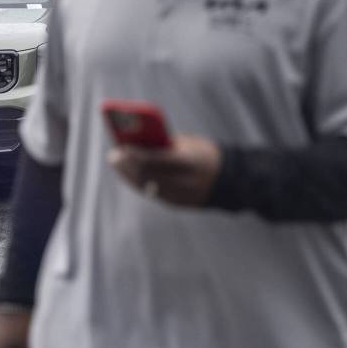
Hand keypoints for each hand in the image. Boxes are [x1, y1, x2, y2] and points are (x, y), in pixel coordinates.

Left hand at [108, 135, 222, 208]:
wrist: (232, 180)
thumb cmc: (206, 154)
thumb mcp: (190, 144)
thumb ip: (167, 145)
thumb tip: (138, 144)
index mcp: (190, 162)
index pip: (155, 159)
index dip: (136, 154)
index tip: (121, 146)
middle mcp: (184, 182)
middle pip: (147, 174)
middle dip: (128, 165)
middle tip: (114, 156)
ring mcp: (181, 196)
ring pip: (147, 186)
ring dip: (130, 175)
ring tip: (119, 164)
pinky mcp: (178, 203)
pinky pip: (154, 193)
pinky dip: (141, 183)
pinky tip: (132, 175)